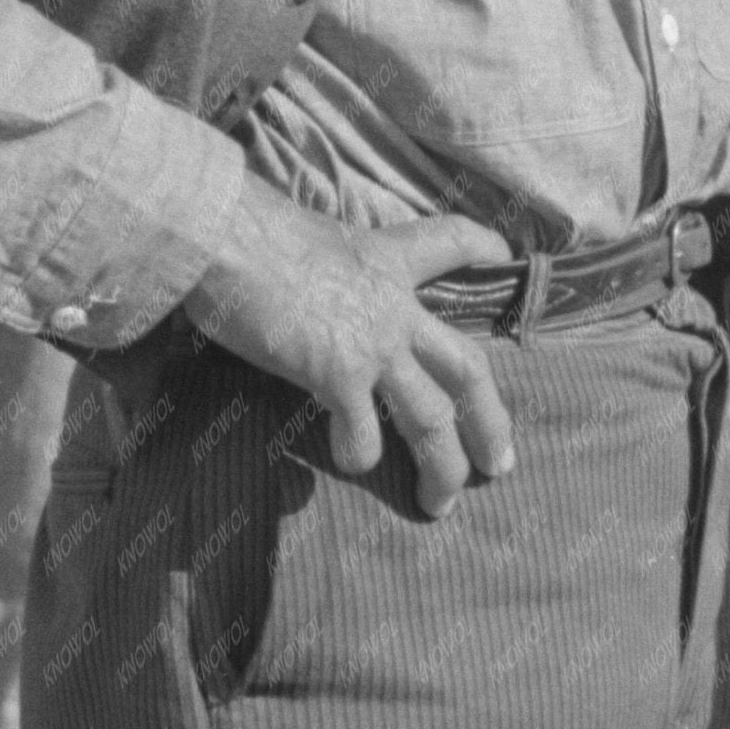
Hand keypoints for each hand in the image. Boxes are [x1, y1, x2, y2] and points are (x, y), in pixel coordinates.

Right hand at [181, 177, 519, 517]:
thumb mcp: (312, 236)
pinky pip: (363, 431)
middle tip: (501, 464)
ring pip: (432, 416)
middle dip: (491, 420)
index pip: (451, 241)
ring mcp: (374, 343)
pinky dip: (360, 453)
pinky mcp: (338, 372)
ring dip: (443, 465)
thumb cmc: (250, 226)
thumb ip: (328, 266)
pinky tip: (351, 464)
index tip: (504, 254)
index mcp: (389, 258)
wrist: (226, 235)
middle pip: (468, 368)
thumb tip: (309, 287)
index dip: (482, 247)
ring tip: (441, 502)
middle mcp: (395, 306)